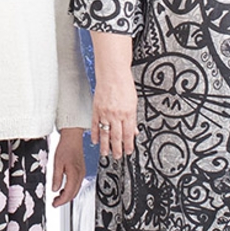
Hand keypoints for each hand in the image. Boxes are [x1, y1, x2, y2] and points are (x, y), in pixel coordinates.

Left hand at [51, 128, 85, 206]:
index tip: (54, 204)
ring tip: (57, 197)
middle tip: (55, 203)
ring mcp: (82, 173)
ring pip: (76, 189)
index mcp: (75, 174)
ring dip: (67, 195)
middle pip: (74, 193)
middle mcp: (80, 175)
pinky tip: (63, 188)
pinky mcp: (81, 170)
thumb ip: (56, 178)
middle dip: (64, 200)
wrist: (73, 137)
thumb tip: (55, 189)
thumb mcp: (57, 163)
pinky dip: (70, 189)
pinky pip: (77, 184)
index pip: (69, 193)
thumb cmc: (66, 147)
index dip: (61, 201)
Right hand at [91, 31, 137, 159]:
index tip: (129, 151)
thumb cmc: (124, 85)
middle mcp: (116, 115)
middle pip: (116, 137)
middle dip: (117, 149)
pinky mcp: (96, 109)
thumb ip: (133, 118)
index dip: (128, 145)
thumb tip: (134, 130)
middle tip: (118, 157)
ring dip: (105, 146)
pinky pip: (95, 125)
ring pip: (105, 133)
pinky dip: (95, 134)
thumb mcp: (134, 102)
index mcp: (128, 113)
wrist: (112, 73)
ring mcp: (105, 113)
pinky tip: (95, 141)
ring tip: (105, 154)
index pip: (128, 134)